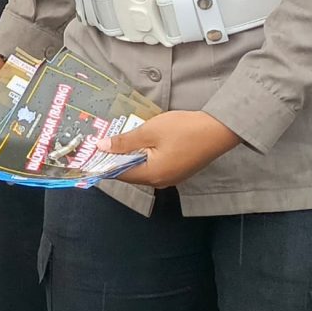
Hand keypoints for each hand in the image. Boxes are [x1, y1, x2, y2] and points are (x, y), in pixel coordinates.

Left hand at [105, 110, 242, 188]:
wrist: (219, 129)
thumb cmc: (184, 129)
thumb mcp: (150, 131)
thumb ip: (124, 141)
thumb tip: (101, 147)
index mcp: (151, 175)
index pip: (119, 173)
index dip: (104, 162)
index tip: (92, 151)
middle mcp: (160, 181)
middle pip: (130, 172)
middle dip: (116, 158)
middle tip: (103, 141)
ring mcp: (172, 177)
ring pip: (142, 169)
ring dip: (130, 156)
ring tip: (118, 139)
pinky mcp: (179, 170)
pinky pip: (154, 166)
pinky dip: (144, 156)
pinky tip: (140, 142)